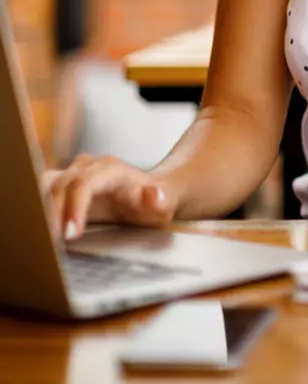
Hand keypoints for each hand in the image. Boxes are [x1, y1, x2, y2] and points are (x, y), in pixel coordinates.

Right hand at [43, 154, 178, 240]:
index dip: (74, 206)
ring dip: (39, 211)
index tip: (70, 234)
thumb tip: (155, 196)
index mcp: (112, 170)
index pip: (85, 183)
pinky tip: (39, 232)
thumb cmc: (155, 202)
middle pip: (60, 185)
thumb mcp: (164, 203)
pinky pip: (41, 193)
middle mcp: (89, 167)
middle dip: (52, 214)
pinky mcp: (62, 186)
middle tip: (48, 245)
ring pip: (45, 186)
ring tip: (40, 239)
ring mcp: (73, 175)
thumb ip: (160, 199)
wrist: (149, 196)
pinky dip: (37, 210)